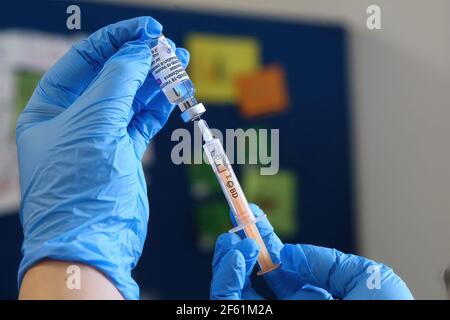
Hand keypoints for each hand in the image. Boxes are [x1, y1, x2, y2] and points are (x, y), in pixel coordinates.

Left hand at [16, 17, 188, 298]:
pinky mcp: (125, 153)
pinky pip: (143, 120)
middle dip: (140, 59)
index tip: (147, 30)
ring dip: (155, 80)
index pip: (84, 60)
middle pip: (111, 76)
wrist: (92, 243)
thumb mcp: (93, 123)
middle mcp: (75, 120)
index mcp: (50, 109)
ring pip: (132, 98)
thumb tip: (138, 51)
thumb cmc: (78, 187)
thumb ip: (118, 82)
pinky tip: (173, 91)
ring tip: (179, 63)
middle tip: (169, 47)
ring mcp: (101, 137)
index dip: (116, 40)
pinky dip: (159, 105)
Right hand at [210, 204, 412, 299]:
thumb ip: (327, 262)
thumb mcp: (365, 280)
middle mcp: (288, 309)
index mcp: (313, 299)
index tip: (253, 214)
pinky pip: (228, 305)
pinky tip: (238, 255)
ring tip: (235, 240)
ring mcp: (271, 319)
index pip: (280, 269)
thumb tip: (289, 252)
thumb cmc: (384, 315)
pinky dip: (226, 278)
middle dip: (240, 247)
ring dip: (226, 261)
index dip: (265, 241)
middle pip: (251, 278)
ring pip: (232, 292)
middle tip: (236, 219)